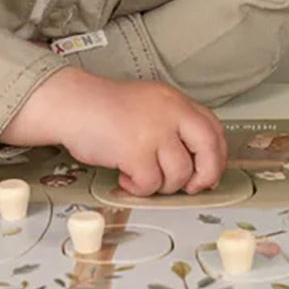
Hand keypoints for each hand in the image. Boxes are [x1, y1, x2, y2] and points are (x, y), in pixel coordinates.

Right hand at [0, 68, 226, 196]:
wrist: (72, 104)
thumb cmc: (104, 108)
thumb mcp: (149, 104)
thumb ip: (172, 123)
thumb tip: (195, 159)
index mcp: (175, 101)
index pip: (212, 127)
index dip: (216, 155)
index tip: (210, 171)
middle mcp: (170, 113)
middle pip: (208, 149)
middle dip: (205, 175)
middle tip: (192, 186)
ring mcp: (155, 132)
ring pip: (179, 174)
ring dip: (162, 184)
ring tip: (143, 176)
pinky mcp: (136, 151)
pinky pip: (150, 184)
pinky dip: (139, 187)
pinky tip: (126, 176)